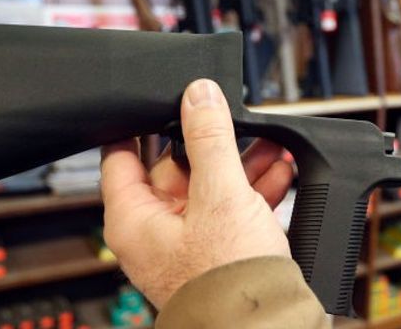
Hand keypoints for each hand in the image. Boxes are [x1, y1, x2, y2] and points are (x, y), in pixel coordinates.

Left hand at [99, 79, 294, 308]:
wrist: (264, 327)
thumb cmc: (228, 280)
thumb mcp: (222, 193)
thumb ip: (210, 138)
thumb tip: (199, 94)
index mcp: (133, 219)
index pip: (122, 155)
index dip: (144, 122)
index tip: (167, 97)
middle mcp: (153, 233)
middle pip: (174, 169)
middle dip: (212, 143)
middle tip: (235, 119)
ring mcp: (185, 245)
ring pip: (208, 189)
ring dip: (240, 166)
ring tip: (270, 146)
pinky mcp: (216, 254)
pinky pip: (228, 212)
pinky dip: (252, 193)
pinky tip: (278, 175)